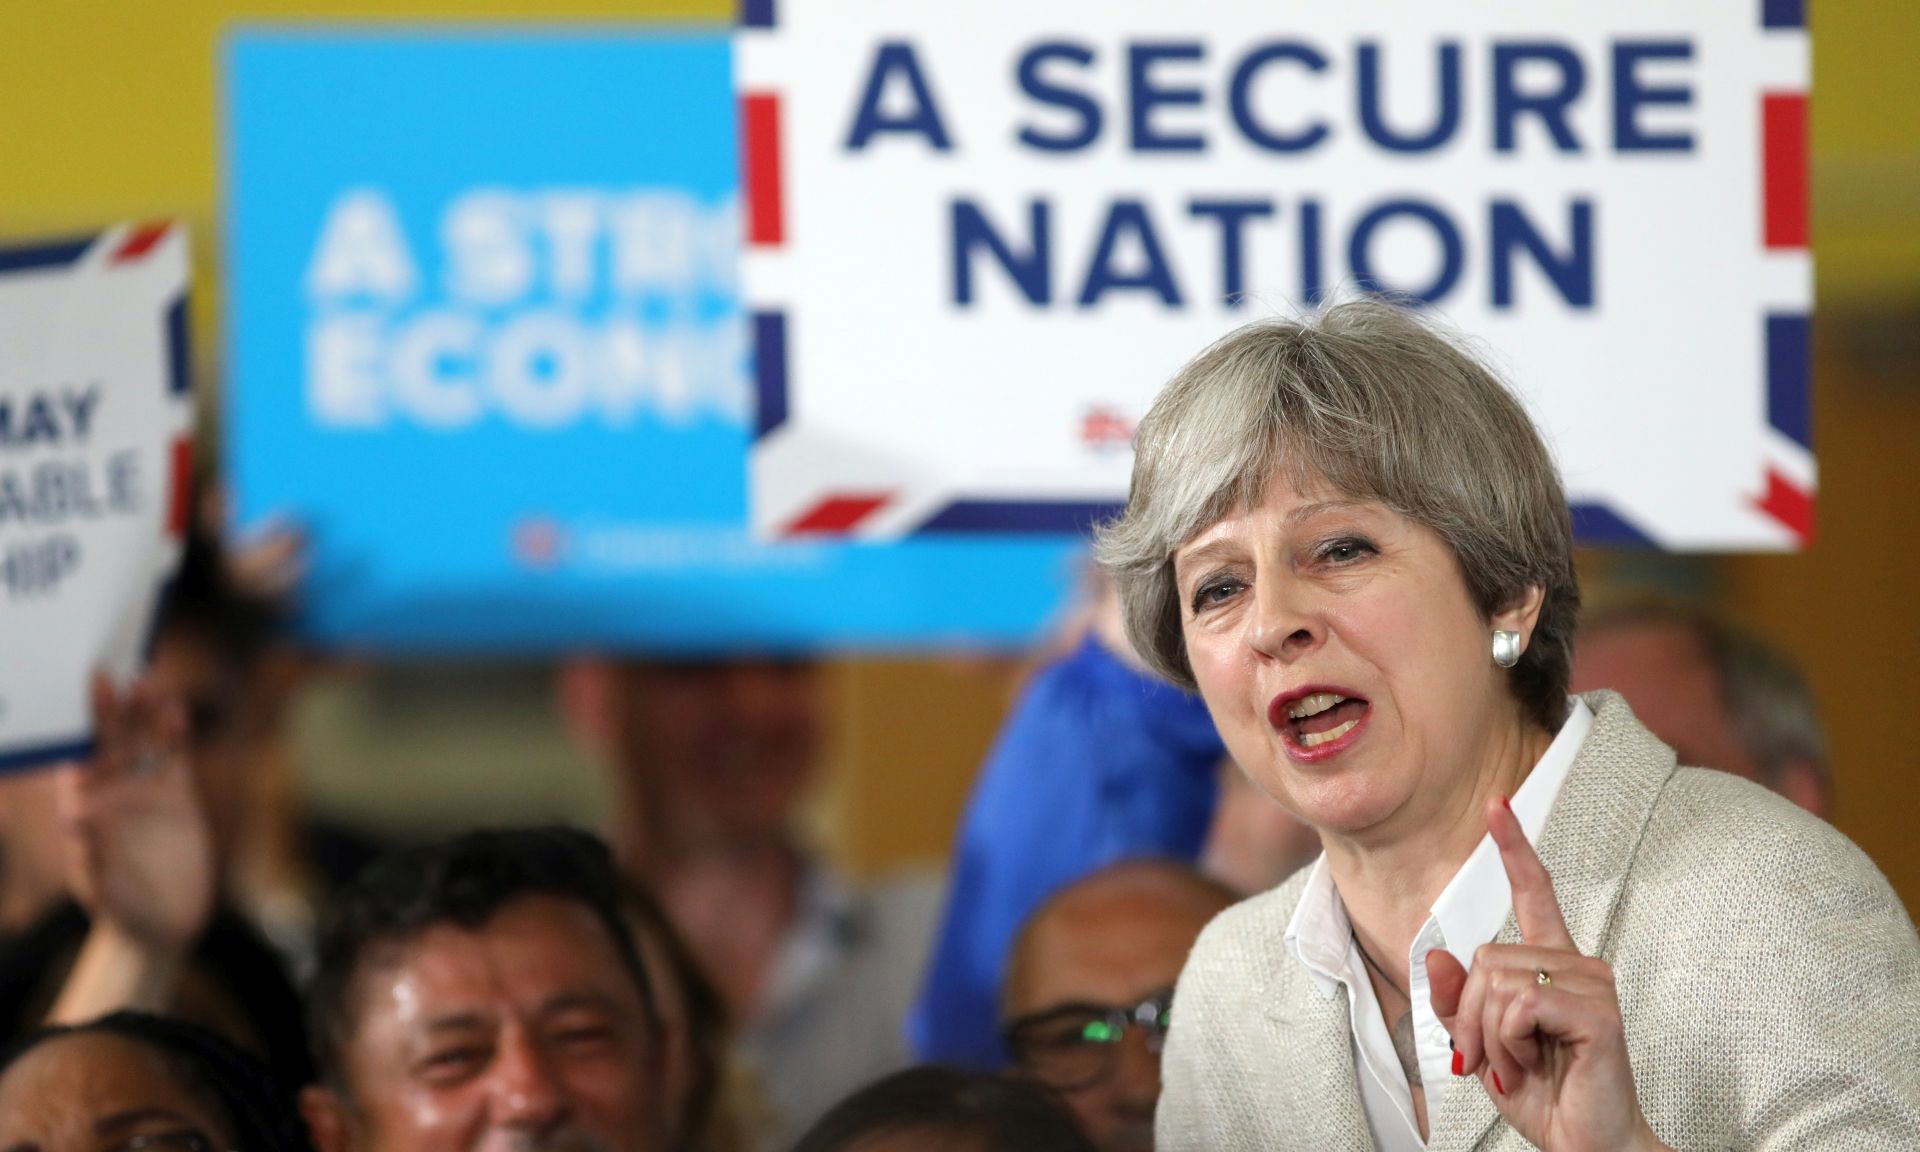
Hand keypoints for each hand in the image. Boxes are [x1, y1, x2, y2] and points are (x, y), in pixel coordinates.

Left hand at [56, 672, 215, 954]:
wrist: (162, 925)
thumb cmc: (120, 908)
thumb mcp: (100, 887)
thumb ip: (89, 853)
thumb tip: (72, 818)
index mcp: (83, 807)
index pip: (78, 760)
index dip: (78, 731)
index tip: (76, 707)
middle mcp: (112, 792)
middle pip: (111, 742)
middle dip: (110, 711)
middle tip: (109, 675)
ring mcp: (146, 791)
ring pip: (144, 743)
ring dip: (144, 714)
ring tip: (147, 683)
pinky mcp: (179, 798)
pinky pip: (175, 760)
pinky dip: (176, 735)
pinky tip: (176, 711)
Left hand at [1424, 796, 1667, 1151]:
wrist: (1584, 1147)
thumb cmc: (1543, 1095)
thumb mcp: (1481, 1045)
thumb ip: (1458, 1003)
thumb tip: (1438, 955)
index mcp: (1551, 966)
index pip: (1534, 893)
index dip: (1514, 848)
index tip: (1497, 804)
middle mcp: (1578, 964)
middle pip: (1484, 957)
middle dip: (1469, 1015)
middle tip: (1488, 1058)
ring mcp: (1593, 985)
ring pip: (1496, 981)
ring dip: (1487, 1034)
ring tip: (1514, 1065)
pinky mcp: (1598, 1012)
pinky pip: (1520, 1004)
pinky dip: (1507, 1041)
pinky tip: (1528, 1065)